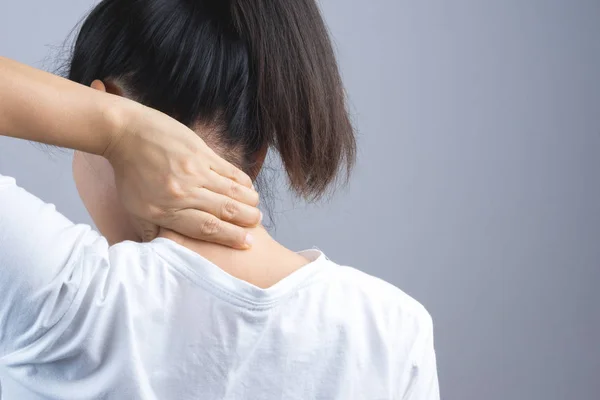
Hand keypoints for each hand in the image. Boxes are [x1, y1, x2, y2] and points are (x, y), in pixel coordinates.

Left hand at [104, 102, 260, 248]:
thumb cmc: (129, 173)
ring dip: (249, 202)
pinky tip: (249, 188)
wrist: (126, 133)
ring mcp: (194, 170)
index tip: (246, 242)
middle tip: (256, 225)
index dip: (230, 237)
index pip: (206, 228)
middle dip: (247, 220)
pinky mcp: (201, 152)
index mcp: (167, 210)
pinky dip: (243, 181)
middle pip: (225, 211)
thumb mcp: (134, 208)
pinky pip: (229, 170)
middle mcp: (183, 192)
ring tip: (256, 209)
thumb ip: (151, 231)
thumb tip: (163, 252)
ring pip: (232, 191)